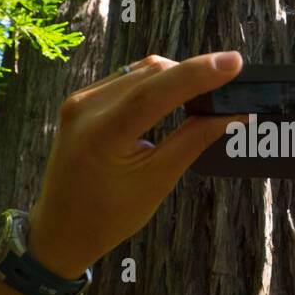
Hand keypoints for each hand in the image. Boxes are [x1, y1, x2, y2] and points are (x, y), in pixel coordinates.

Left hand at [26, 52, 243, 277]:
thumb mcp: (157, 181)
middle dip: (193, 74)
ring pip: (140, 71)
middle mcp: (85, 108)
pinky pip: (126, 78)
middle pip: (151, 73)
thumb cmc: (108, 216)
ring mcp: (79, 101)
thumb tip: (233, 114)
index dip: (198, 73)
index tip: (234, 63)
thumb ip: (195, 140)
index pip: (155, 91)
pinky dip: (154, 83)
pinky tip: (173, 96)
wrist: (60, 231)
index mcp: (101, 135)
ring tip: (206, 92)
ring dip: (175, 77)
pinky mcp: (81, 100)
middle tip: (230, 85)